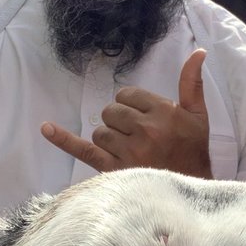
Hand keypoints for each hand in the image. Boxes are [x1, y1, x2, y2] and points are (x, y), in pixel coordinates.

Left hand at [42, 50, 211, 177]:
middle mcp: (145, 130)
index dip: (132, 106)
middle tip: (137, 138)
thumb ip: (192, 84)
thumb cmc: (193, 153)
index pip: (128, 95)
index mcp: (164, 113)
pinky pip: (83, 150)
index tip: (144, 120)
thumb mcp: (198, 116)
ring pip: (100, 132)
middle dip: (119, 122)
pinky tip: (46, 128)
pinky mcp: (113, 170)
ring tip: (129, 153)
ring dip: (109, 140)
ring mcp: (128, 151)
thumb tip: (198, 52)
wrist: (190, 192)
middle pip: (111, 112)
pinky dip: (63, 139)